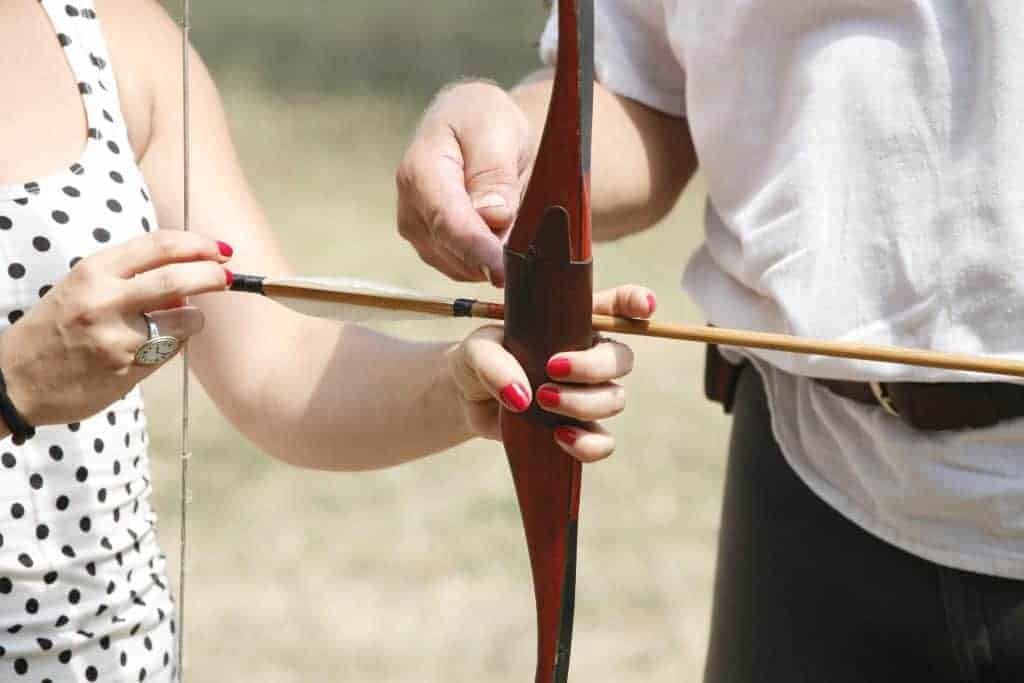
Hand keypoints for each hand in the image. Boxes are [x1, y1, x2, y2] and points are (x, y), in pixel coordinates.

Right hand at [0, 231, 232, 427]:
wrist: (13, 381)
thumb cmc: (53, 329)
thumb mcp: (81, 289)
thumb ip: (129, 279)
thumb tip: (184, 282)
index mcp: (93, 272)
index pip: (159, 246)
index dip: (197, 244)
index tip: (219, 249)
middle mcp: (106, 301)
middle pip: (179, 280)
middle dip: (212, 275)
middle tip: (227, 277)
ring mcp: (118, 338)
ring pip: (184, 319)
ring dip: (194, 317)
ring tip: (178, 320)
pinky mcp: (127, 370)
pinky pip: (172, 350)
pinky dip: (176, 343)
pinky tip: (155, 345)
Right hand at [396, 81, 531, 286]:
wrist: (469, 125)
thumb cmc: (482, 120)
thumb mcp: (496, 129)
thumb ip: (494, 174)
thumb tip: (492, 217)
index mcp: (421, 172)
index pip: (448, 223)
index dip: (477, 251)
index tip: (503, 272)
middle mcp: (411, 208)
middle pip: (455, 252)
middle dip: (494, 255)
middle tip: (534, 238)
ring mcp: (418, 232)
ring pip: (462, 266)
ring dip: (493, 256)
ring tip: (518, 223)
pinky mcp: (432, 248)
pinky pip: (466, 268)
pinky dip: (488, 259)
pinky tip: (504, 236)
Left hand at [449, 285, 656, 461]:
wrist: (466, 400)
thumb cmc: (477, 360)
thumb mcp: (475, 349)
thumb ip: (493, 362)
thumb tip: (522, 397)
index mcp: (572, 323)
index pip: (617, 306)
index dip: (637, 302)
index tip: (644, 306)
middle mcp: (588, 356)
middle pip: (622, 358)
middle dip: (594, 367)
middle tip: (552, 370)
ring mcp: (586, 394)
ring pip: (615, 398)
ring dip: (583, 403)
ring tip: (542, 401)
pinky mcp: (577, 429)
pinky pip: (603, 441)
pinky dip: (587, 443)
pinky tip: (559, 437)